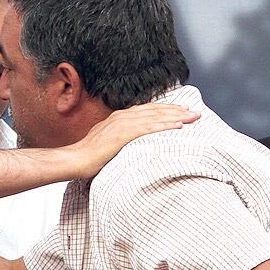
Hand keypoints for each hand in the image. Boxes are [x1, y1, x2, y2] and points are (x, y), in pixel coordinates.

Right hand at [67, 103, 198, 178]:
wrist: (74, 160)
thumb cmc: (87, 157)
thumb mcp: (106, 144)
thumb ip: (119, 140)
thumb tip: (129, 146)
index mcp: (118, 119)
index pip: (147, 110)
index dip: (166, 110)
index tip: (181, 111)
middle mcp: (122, 117)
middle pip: (155, 110)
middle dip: (176, 110)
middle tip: (195, 112)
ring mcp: (122, 125)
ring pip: (155, 117)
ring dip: (176, 116)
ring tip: (192, 117)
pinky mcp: (122, 135)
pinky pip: (148, 129)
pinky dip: (164, 127)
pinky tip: (178, 127)